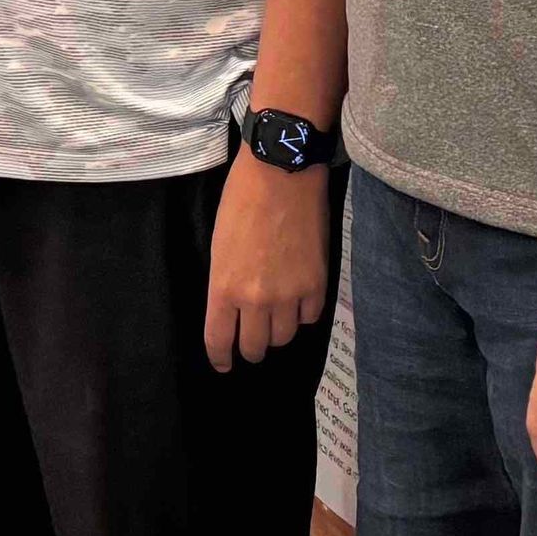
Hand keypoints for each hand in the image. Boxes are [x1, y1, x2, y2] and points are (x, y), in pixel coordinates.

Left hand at [205, 152, 330, 369]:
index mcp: (224, 287)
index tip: (224, 363)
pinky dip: (302, 314)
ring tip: (275, 318)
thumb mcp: (219, 244)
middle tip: (251, 339)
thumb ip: (225, 281)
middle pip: (255, 347)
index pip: (219, 340)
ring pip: (284, 337)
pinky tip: (297, 301)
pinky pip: (309, 318)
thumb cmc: (241, 199)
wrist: (281, 172)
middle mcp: (256, 299)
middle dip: (250, 347)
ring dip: (277, 331)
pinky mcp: (317, 284)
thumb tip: (234, 307)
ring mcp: (289, 294)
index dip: (221, 357)